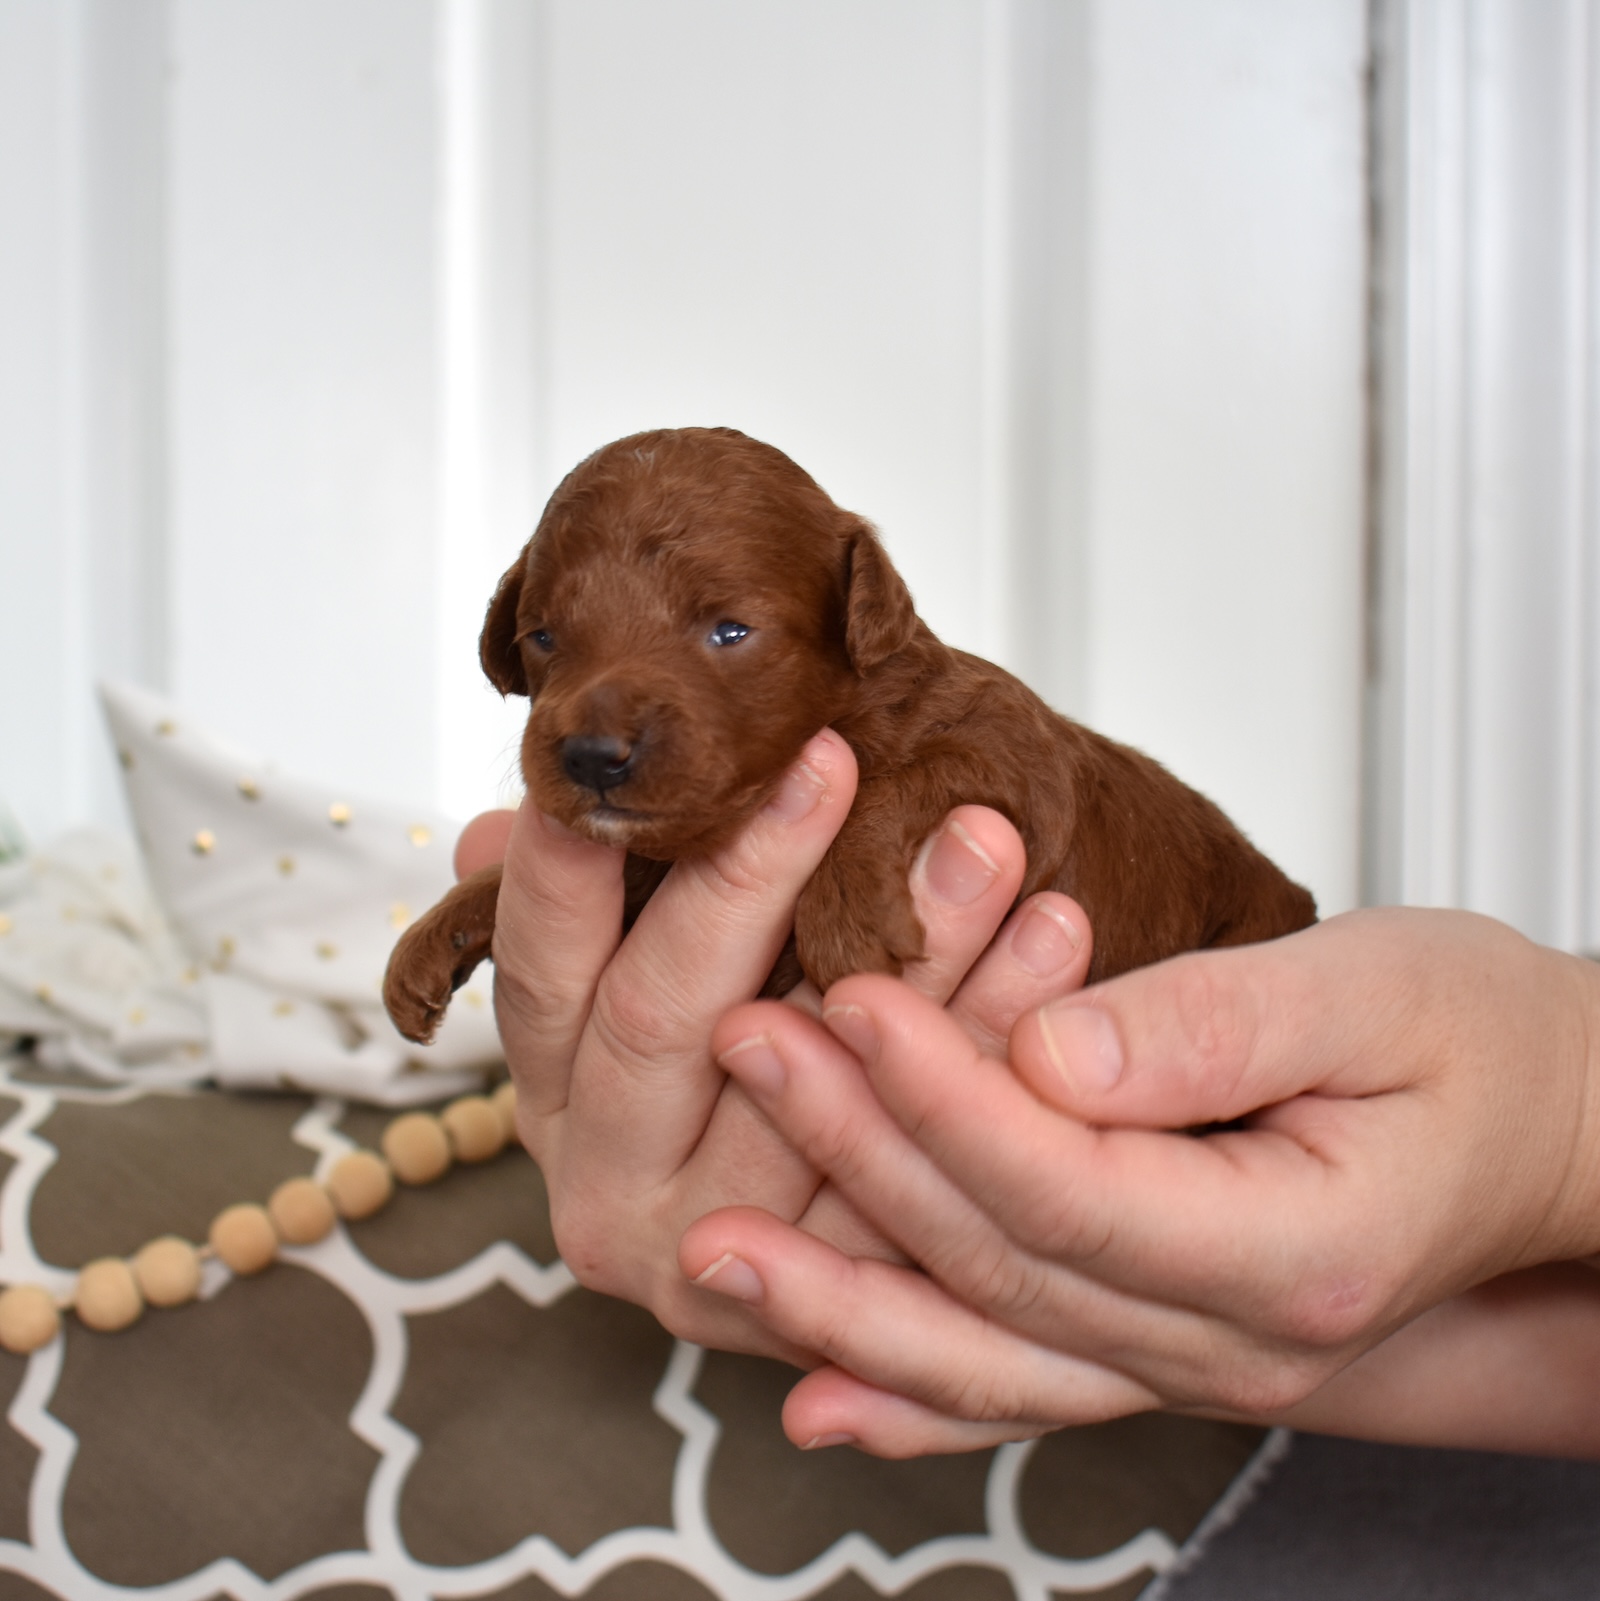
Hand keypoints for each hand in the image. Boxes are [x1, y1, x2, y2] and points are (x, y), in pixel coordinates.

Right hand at [460, 737, 1093, 1359]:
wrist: (803, 1239)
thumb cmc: (723, 1053)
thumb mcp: (639, 978)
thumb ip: (598, 906)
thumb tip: (501, 823)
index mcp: (548, 1084)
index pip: (541, 955)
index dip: (588, 848)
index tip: (652, 739)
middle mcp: (599, 1181)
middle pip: (665, 1015)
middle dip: (756, 875)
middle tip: (838, 762)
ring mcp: (703, 1259)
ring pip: (812, 1096)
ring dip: (910, 956)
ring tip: (986, 844)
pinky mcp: (818, 1309)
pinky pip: (917, 1171)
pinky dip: (992, 1049)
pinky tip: (1053, 947)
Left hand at [682, 909, 1599, 1454]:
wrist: (1551, 1133)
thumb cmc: (1485, 1048)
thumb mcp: (1378, 996)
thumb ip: (1211, 1029)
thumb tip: (1049, 1048)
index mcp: (1297, 1252)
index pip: (1072, 1183)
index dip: (948, 1095)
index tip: (857, 1001)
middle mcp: (1235, 1340)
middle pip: (1005, 1264)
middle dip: (861, 1156)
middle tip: (750, 1046)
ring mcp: (1193, 1358)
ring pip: (993, 1349)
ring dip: (846, 1301)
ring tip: (717, 1251)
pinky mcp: (1159, 1335)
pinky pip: (1026, 1385)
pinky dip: (920, 1395)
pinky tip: (824, 1395)